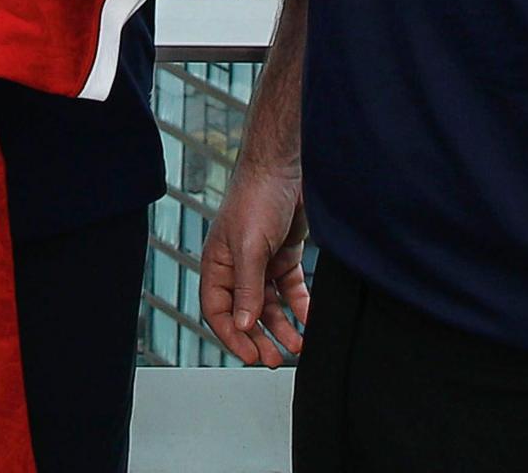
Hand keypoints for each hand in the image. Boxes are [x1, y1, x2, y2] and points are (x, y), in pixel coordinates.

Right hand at [197, 158, 310, 366]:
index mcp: (217, 264)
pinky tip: (310, 320)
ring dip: (282, 327)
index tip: (250, 355)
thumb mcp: (250, 247)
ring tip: (297, 346)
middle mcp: (237, 266)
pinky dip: (300, 306)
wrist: (284, 166)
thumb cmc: (256, 197)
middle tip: (273, 359)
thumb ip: (248, 288)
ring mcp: (261, 262)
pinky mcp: (284, 256)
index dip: (231, 335)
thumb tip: (244, 325)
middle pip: (245, 312)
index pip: (217, 309)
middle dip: (259, 337)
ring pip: (270, 305)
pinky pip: (291, 289)